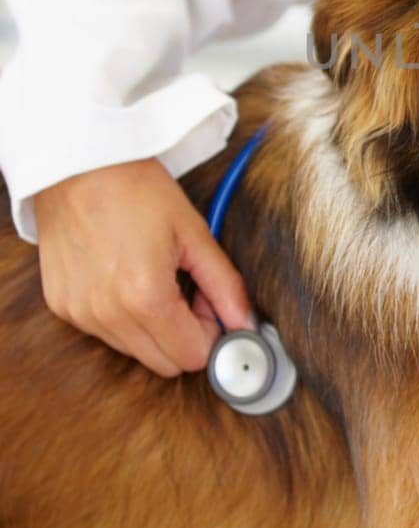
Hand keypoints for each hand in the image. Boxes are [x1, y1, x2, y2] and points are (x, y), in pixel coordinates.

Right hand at [35, 157, 254, 377]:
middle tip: (186, 289)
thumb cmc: (136, 189)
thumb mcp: (193, 232)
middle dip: (185, 335)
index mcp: (144, 297)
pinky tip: (124, 276)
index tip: (209, 302)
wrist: (78, 164)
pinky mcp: (61, 307)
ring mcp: (79, 314)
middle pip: (164, 364)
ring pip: (134, 351)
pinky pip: (105, 333)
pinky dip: (123, 316)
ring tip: (153, 277)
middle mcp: (107, 315)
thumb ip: (225, 285)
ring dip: (154, 326)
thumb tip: (247, 324)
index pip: (193, 357)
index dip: (211, 333)